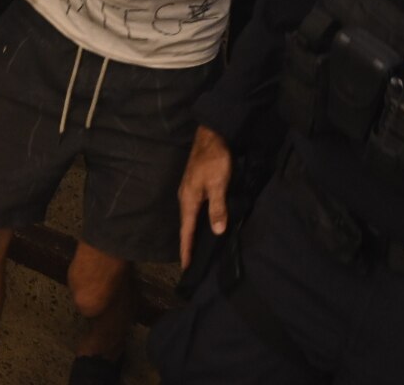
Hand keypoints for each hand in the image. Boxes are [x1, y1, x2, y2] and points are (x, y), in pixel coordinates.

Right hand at [177, 125, 232, 269]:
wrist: (211, 136)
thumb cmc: (215, 160)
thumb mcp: (219, 184)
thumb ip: (217, 208)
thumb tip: (217, 232)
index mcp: (189, 200)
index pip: (187, 231)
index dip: (187, 249)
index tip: (185, 267)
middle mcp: (185, 197)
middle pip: (186, 226)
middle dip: (187, 244)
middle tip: (191, 263)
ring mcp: (189, 191)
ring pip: (189, 217)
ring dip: (191, 233)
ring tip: (195, 248)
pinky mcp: (195, 186)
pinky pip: (193, 210)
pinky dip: (196, 221)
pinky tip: (202, 224)